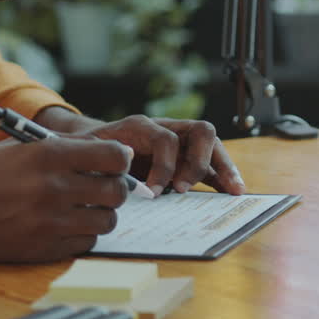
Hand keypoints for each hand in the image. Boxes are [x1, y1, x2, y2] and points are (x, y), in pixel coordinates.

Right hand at [0, 137, 134, 261]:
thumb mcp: (20, 147)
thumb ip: (65, 147)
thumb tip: (110, 149)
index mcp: (49, 156)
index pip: (114, 157)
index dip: (119, 159)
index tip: (114, 163)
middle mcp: (54, 189)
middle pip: (117, 191)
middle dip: (115, 188)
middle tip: (101, 188)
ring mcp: (50, 222)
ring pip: (107, 221)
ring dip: (101, 214)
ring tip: (83, 208)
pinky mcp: (43, 249)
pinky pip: (86, 243)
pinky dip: (82, 234)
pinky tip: (66, 226)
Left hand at [36, 107, 244, 196]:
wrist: (93, 146)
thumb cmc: (89, 150)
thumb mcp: (85, 152)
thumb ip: (97, 160)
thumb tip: (113, 176)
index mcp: (141, 126)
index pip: (165, 138)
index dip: (163, 165)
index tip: (152, 192)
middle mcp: (167, 128)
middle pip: (200, 131)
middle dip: (198, 161)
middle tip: (183, 189)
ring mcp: (180, 142)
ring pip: (212, 145)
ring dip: (223, 167)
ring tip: (233, 191)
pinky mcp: (186, 158)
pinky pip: (211, 164)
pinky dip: (224, 176)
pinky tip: (232, 192)